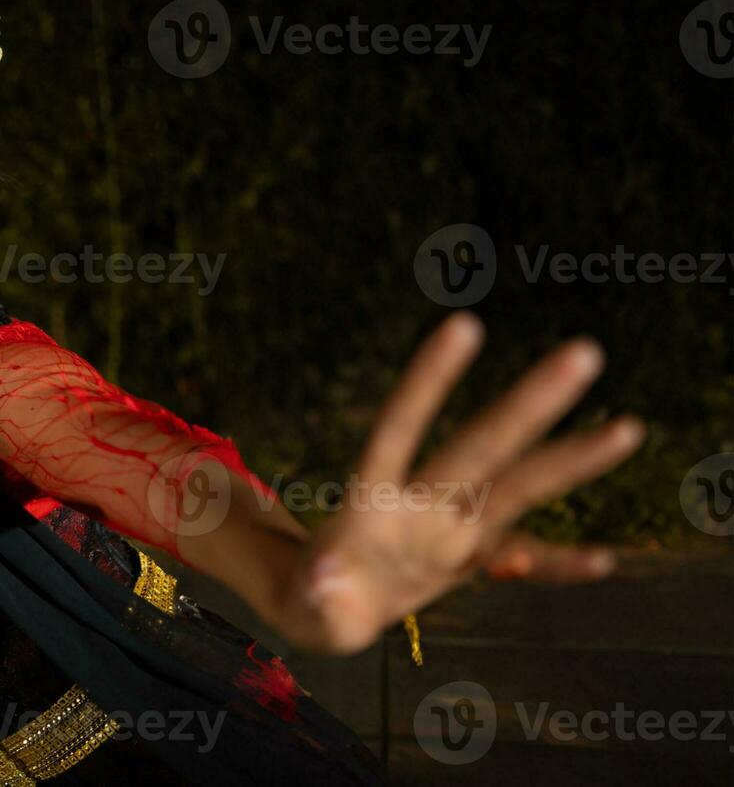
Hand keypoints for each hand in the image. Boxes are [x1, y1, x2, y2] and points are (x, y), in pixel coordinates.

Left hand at [280, 312, 643, 654]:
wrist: (323, 607)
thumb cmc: (310, 596)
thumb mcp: (306, 600)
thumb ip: (319, 590)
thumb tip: (324, 579)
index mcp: (373, 501)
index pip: (400, 427)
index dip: (429, 380)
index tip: (465, 324)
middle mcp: (421, 505)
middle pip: (479, 447)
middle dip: (528, 403)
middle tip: (586, 351)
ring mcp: (449, 530)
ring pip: (517, 489)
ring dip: (570, 461)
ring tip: (627, 428)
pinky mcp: (467, 561)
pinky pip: (521, 560)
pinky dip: (558, 565)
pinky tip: (604, 560)